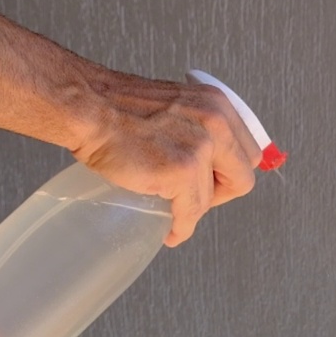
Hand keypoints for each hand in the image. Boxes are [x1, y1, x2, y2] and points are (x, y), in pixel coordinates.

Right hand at [71, 76, 262, 247]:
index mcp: (218, 106)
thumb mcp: (177, 106)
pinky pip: (190, 213)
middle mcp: (216, 123)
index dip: (230, 172)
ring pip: (212, 199)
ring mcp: (200, 148)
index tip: (213, 181)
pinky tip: (170, 230)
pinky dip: (181, 227)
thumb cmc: (118, 108)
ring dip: (192, 209)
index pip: (247, 152)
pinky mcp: (181, 171)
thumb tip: (210, 161)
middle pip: (242, 177)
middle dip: (220, 193)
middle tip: (195, 197)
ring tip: (171, 208)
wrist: (88, 108)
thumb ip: (198, 127)